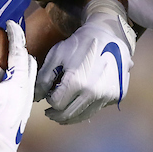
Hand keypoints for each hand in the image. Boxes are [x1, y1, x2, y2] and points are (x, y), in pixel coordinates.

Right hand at [0, 20, 36, 151]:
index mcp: (21, 84)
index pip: (21, 53)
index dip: (16, 37)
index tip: (10, 24)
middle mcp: (26, 92)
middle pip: (29, 65)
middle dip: (22, 52)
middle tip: (10, 43)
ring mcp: (23, 104)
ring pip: (26, 78)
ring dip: (19, 68)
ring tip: (7, 63)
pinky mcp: (17, 113)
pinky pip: (19, 90)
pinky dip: (13, 82)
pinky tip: (2, 87)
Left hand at [35, 0, 134, 124]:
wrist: (108, 35)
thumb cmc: (79, 44)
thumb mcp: (56, 56)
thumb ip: (43, 79)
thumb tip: (36, 98)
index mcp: (77, 82)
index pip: (56, 104)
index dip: (49, 100)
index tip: (49, 94)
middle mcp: (94, 93)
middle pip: (68, 115)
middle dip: (56, 114)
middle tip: (49, 112)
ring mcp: (107, 96)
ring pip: (83, 116)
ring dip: (70, 116)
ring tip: (62, 110)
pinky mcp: (116, 96)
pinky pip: (96, 109)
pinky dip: (85, 108)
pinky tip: (80, 100)